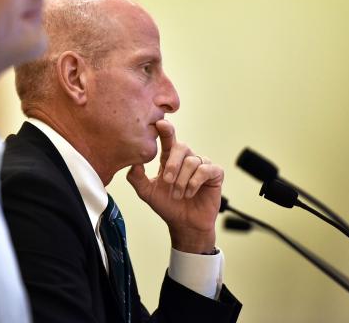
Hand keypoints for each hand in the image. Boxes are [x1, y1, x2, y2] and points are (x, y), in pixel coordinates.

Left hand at [126, 119, 222, 253]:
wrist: (184, 224)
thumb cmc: (167, 206)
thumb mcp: (147, 193)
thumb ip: (137, 178)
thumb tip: (133, 163)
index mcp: (170, 159)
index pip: (168, 140)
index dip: (166, 130)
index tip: (160, 124)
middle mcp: (186, 158)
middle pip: (181, 147)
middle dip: (172, 164)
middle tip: (167, 181)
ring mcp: (201, 165)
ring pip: (192, 161)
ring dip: (183, 180)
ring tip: (179, 195)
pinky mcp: (215, 174)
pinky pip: (206, 169)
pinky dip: (195, 182)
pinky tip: (190, 193)